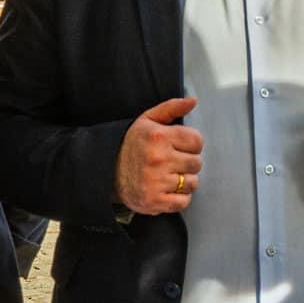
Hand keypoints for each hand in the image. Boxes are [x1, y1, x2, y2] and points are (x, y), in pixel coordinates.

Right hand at [113, 96, 203, 215]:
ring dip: (184, 181)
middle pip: (196, 163)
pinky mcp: (154, 201)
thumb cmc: (131, 144)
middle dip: (187, 162)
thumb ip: (172, 108)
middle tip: (172, 162)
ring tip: (168, 176)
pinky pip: (183, 202)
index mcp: (159, 137)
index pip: (196, 141)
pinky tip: (167, 190)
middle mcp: (158, 159)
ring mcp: (156, 182)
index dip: (191, 144)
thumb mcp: (148, 120)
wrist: (106, 170)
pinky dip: (179, 198)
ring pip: (192, 183)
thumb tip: (193, 101)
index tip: (179, 147)